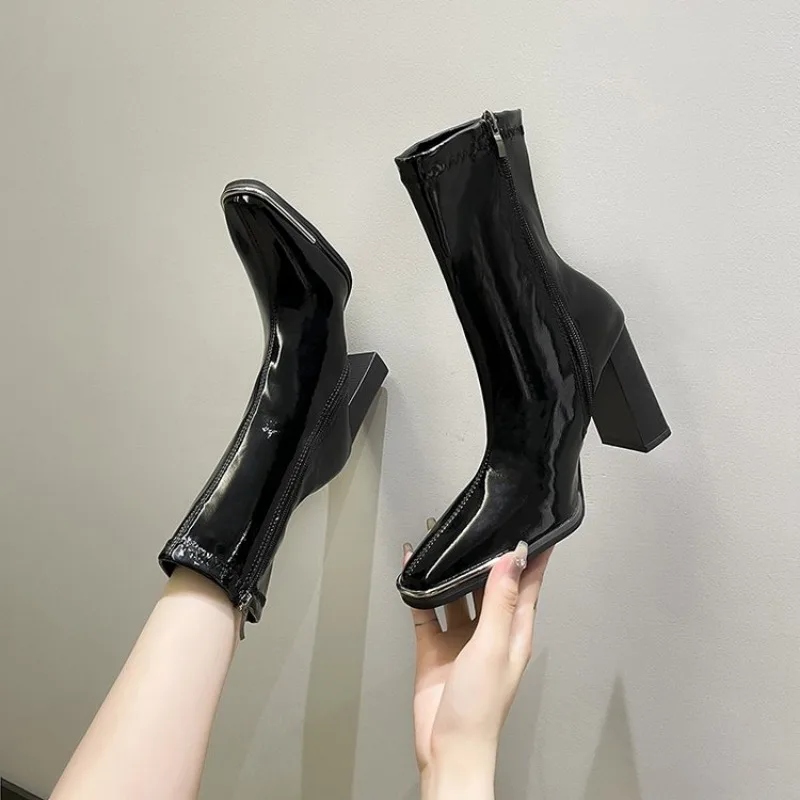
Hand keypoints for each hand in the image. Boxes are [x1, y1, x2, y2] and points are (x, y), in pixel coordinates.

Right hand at [404, 527, 551, 799]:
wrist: (447, 748)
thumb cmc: (480, 708)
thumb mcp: (493, 647)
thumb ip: (500, 602)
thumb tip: (512, 559)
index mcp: (514, 632)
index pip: (528, 586)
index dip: (531, 558)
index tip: (534, 529)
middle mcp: (489, 632)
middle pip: (489, 585)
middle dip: (483, 557)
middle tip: (477, 525)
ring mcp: (461, 640)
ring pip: (456, 594)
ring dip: (449, 571)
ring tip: (442, 541)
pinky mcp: (435, 649)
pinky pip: (426, 611)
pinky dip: (419, 592)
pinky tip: (413, 574)